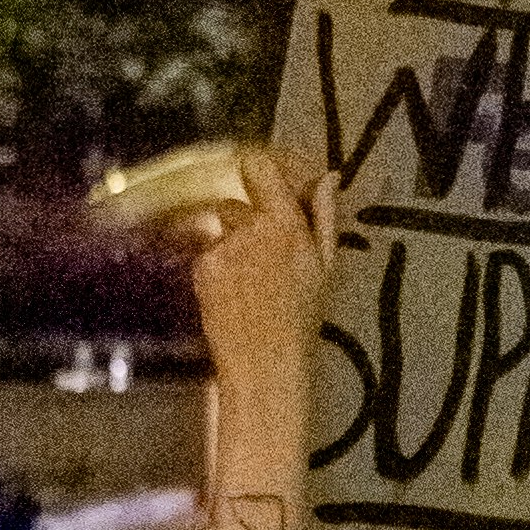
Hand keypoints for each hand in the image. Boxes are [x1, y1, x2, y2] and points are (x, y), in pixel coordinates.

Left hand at [191, 148, 336, 387]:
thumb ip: (323, 217)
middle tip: (268, 255)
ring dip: (235, 245)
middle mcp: (248, 228)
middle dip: (251, 221)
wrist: (264, 363)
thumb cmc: (301, 319)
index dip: (263, 169)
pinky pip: (209, 252)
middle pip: (239, 203)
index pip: (258, 166)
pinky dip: (220, 266)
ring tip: (252, 283)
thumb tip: (328, 178)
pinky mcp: (201, 266)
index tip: (273, 185)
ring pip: (223, 229)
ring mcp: (220, 247)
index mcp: (284, 223)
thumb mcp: (325, 267)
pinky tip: (235, 294)